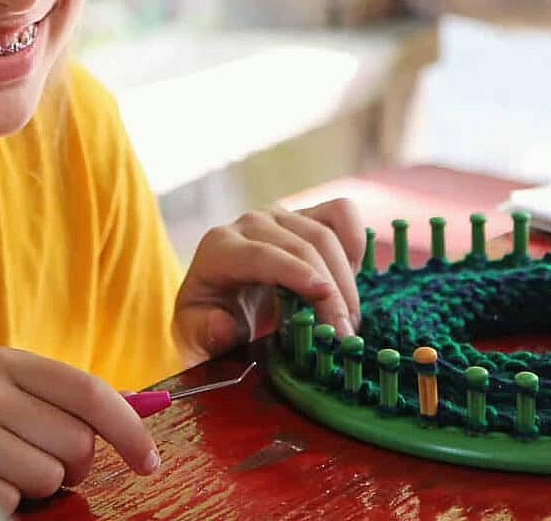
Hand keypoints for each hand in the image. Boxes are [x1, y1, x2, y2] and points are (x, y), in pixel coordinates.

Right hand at [0, 347, 160, 519]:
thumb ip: (48, 405)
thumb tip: (130, 419)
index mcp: (3, 361)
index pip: (89, 390)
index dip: (130, 430)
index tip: (150, 463)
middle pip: (75, 446)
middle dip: (64, 473)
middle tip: (22, 472)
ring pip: (43, 481)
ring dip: (23, 495)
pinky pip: (2, 504)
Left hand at [172, 198, 364, 364]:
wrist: (220, 303)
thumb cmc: (208, 321)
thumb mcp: (195, 337)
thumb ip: (203, 334)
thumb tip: (222, 324)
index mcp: (218, 249)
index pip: (260, 254)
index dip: (295, 272)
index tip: (325, 296)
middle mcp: (249, 224)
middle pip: (301, 246)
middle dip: (330, 290)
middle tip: (344, 335)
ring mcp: (280, 216)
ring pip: (325, 233)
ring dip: (347, 278)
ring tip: (349, 320)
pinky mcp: (305, 216)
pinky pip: (341, 213)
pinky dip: (355, 243)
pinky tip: (352, 279)